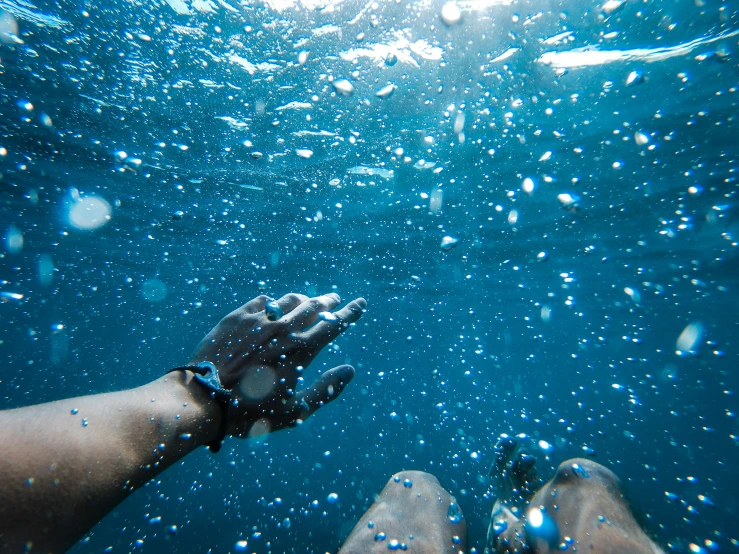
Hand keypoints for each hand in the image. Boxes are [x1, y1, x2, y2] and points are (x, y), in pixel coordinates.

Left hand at [189, 292, 365, 437]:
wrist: (205, 399)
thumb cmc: (251, 412)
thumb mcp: (295, 411)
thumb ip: (326, 390)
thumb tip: (349, 370)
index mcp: (302, 350)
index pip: (334, 324)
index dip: (351, 313)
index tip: (360, 303)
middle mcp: (284, 329)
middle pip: (314, 305)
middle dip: (329, 301)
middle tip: (334, 299)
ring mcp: (260, 320)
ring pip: (289, 300)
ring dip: (304, 299)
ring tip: (308, 301)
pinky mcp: (238, 317)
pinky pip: (264, 301)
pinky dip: (275, 302)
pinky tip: (274, 306)